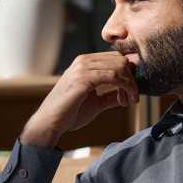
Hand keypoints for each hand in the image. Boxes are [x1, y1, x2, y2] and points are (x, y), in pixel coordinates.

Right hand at [20, 52, 139, 147]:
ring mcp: (82, 68)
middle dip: (131, 80)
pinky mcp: (83, 78)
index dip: (128, 75)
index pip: (116, 58)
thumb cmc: (69, 114)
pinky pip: (114, 76)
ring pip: (120, 66)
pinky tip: (123, 101)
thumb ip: (111, 95)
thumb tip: (128, 93)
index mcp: (85, 63)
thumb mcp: (96, 102)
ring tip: (128, 101)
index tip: (131, 94)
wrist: (50, 123)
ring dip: (130, 85)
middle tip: (132, 99)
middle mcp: (83, 61)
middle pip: (121, 60)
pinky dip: (124, 88)